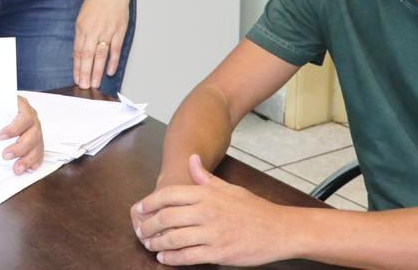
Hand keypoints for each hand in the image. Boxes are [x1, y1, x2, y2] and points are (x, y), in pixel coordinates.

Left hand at [0, 95, 44, 173]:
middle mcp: (31, 117)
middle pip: (34, 132)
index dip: (15, 128)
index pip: (25, 115)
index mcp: (21, 104)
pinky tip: (28, 167)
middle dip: (20, 147)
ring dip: (28, 158)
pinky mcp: (35, 140)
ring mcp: (34, 129)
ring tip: (17, 168)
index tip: (0, 137)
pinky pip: (39, 151)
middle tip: (5, 155)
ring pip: (38, 144)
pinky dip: (34, 160)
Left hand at [73, 0, 130, 88]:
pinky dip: (113, 61)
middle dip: (85, 73)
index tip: (76, 78)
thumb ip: (83, 32)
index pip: (78, 51)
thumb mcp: (83, 14)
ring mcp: (107, 31)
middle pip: (87, 56)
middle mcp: (93, 30)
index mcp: (82, 27)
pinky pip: (115, 49)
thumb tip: (82, 48)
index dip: (77, 67)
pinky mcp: (119, 30)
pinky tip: (110, 71)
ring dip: (97, 71)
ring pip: (100, 56)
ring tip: (95, 83)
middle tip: (84, 86)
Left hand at [130, 154, 288, 265]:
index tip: (139, 210)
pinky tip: (164, 258)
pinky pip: (188, 256)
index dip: (149, 203)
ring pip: (173, 238)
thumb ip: (206, 176)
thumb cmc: (253, 208)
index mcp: (206, 193)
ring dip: (156, 243)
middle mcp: (206, 211)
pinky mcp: (218, 253)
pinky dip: (172, 258)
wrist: (279, 229)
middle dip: (148, 225)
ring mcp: (212, 233)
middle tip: (140, 231)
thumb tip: (191, 159)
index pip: (168, 195)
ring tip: (149, 245)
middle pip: (166, 217)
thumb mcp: (228, 188)